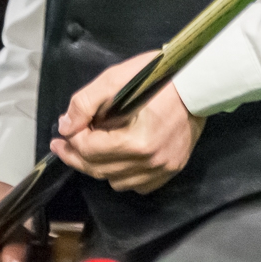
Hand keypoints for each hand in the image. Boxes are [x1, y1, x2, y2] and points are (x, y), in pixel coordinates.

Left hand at [51, 50, 204, 194]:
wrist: (198, 82)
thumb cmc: (159, 76)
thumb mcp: (116, 79)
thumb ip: (85, 103)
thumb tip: (66, 127)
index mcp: (138, 141)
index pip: (91, 150)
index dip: (71, 140)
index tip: (61, 132)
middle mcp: (151, 162)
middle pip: (100, 169)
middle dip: (76, 156)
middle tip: (62, 145)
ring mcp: (164, 169)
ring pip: (116, 181)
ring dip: (99, 166)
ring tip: (90, 149)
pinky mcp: (172, 169)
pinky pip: (138, 185)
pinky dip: (123, 175)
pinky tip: (117, 159)